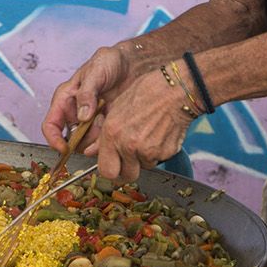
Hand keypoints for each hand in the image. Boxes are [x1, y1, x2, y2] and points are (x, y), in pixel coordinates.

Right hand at [41, 46, 129, 153]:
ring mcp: (92, 120)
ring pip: (87, 143)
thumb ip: (86, 93)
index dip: (54, 140)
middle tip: (97, 130)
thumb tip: (81, 116)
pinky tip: (116, 129)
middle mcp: (76, 112)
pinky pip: (103, 141)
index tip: (64, 149)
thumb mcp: (95, 72)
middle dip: (82, 141)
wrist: (134, 63)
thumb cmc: (110, 61)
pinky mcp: (107, 124)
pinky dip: (108, 141)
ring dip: (97, 140)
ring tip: (109, 122)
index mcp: (66, 99)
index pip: (51, 125)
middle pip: (70, 140)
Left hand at [94, 69, 192, 183]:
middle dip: (127, 172)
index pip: (106, 171)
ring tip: (148, 136)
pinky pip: (159, 159)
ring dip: (144, 158)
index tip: (113, 167)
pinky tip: (159, 134)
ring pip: (144, 166)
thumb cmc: (146, 93)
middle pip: (126, 176)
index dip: (110, 171)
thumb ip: (105, 136)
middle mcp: (128, 146)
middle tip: (130, 161)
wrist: (174, 90)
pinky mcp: (165, 152)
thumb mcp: (116, 109)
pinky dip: (158, 151)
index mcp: (111, 134)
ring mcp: (148, 151)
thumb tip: (92, 152)